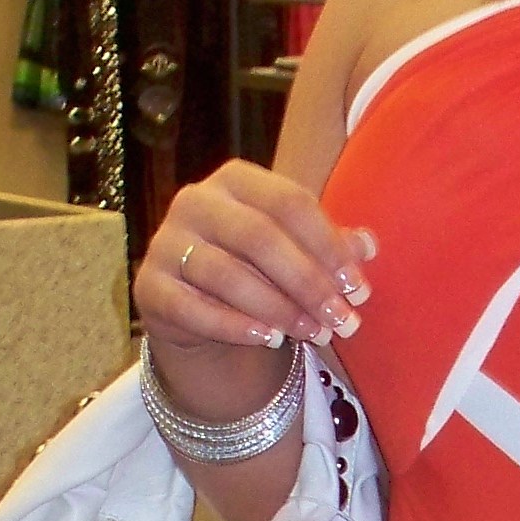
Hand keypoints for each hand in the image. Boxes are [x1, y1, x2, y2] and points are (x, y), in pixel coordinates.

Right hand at [131, 165, 376, 379]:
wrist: (196, 307)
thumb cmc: (256, 269)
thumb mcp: (296, 252)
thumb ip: (329, 246)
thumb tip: (370, 245)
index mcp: (236, 180)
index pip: (289, 203)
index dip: (328, 246)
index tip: (359, 288)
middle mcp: (196, 201)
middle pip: (258, 237)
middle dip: (307, 282)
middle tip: (343, 320)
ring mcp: (167, 243)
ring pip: (226, 274)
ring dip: (277, 308)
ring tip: (315, 334)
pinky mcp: (150, 286)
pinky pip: (192, 308)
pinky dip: (235, 326)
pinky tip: (270, 340)